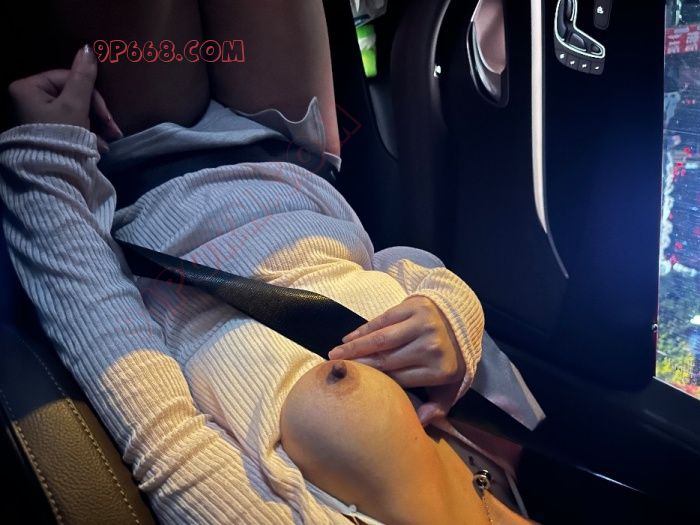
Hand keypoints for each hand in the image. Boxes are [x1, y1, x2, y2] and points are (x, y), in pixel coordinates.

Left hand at [8, 45, 122, 152]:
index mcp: (29, 87)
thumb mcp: (76, 105)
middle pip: (73, 95)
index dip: (92, 95)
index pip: (68, 78)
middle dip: (96, 113)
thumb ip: (84, 78)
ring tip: (109, 140)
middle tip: (113, 131)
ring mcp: (38, 114)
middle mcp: (29, 98)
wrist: (53, 173)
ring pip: (75, 110)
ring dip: (96, 124)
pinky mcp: (47, 129)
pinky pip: (71, 123)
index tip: (107, 116)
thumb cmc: (61, 135)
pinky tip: (99, 145)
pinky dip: (87, 132)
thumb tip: (88, 48)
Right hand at [328, 295, 464, 425]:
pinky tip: (349, 338)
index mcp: (441, 371)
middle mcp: (432, 347)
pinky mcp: (415, 307)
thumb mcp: (451, 385)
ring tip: (335, 354)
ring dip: (354, 347)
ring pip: (381, 339)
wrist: (460, 318)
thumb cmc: (448, 357)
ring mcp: (424, 324)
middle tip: (336, 369)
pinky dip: (364, 329)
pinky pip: (383, 320)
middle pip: (387, 359)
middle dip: (359, 365)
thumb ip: (438, 406)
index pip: (399, 379)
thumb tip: (421, 422)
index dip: (374, 382)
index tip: (354, 385)